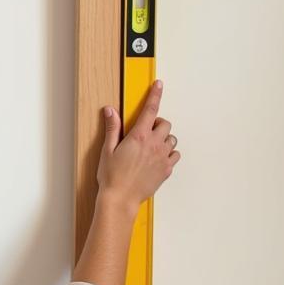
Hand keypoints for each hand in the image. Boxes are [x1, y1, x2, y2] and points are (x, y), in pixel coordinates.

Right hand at [98, 80, 180, 213]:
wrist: (120, 199)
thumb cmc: (112, 176)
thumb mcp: (107, 150)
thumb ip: (112, 128)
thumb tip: (110, 111)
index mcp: (139, 137)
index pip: (150, 109)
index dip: (155, 94)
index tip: (158, 85)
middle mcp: (154, 145)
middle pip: (165, 124)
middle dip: (157, 123)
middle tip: (146, 131)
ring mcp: (162, 158)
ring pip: (172, 139)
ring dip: (164, 138)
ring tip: (151, 145)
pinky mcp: (166, 170)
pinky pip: (175, 155)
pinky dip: (169, 153)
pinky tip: (157, 157)